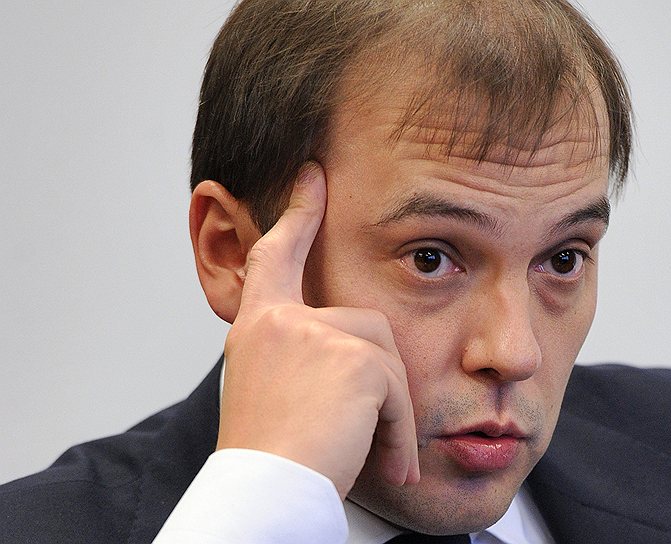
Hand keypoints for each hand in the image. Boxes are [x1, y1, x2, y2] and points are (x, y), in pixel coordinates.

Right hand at [214, 162, 419, 497]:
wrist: (264, 494)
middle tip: (365, 431)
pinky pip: (398, 391)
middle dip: (379, 379)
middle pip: (366, 323)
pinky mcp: (356, 359)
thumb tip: (353, 353)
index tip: (312, 175)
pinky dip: (399, 432)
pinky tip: (386, 462)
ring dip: (389, 411)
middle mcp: (281, 322)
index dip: (297, 213)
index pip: (276, 255)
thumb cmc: (271, 458)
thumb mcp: (272, 393)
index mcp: (257, 327)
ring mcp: (317, 335)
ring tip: (370, 452)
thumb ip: (303, 356)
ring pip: (388, 358)